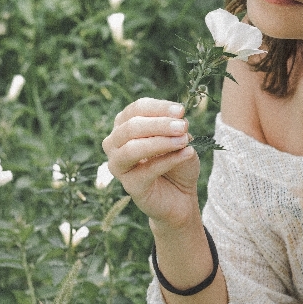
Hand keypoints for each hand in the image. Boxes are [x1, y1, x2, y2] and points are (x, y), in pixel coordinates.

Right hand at [101, 98, 200, 229]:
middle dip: (160, 124)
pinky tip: (187, 153)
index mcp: (124, 125)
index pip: (137, 109)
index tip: (181, 110)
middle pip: (131, 127)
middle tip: (183, 125)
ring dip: (160, 142)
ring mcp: (118, 166)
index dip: (159, 107)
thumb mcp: (180, 139)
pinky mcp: (130, 186)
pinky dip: (169, 160)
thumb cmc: (177, 162)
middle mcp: (114, 144)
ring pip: (132, 149)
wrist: (181, 195)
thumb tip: (179, 120)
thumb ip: (177, 129)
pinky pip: (147, 170)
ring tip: (184, 140)